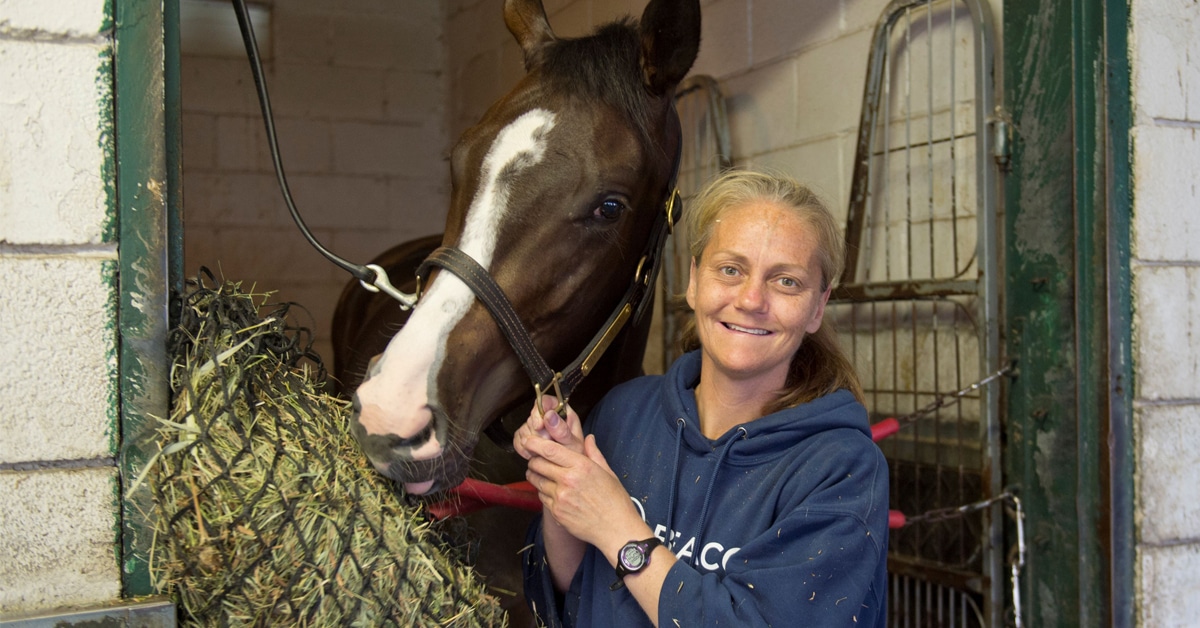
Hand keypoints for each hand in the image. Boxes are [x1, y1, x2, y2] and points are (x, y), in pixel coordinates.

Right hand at [513, 394, 582, 459]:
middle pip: (532, 417)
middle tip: (547, 444)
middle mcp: (548, 418)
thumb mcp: (573, 445)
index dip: (539, 411)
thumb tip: (550, 415)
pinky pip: (518, 439)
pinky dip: (523, 448)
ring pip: (524, 428)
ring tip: (543, 451)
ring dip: (531, 443)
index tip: (538, 426)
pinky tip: (533, 454)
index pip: (545, 401)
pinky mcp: (528, 437)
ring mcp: (537, 427)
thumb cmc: (576, 456)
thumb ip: (562, 430)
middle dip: (537, 434)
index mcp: (563, 413)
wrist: (569, 471)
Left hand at [524, 433, 640, 549]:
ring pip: (537, 481)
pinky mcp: (556, 513)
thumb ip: (594, 453)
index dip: (535, 443)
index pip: (550, 450)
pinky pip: (542, 497)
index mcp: (581, 466)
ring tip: (541, 474)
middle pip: (537, 464)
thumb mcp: (608, 472)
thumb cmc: (615, 500)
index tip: (528, 440)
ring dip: (535, 476)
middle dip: (534, 460)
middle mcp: (568, 480)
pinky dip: (543, 492)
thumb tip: (588, 438)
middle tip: (536, 459)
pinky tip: (553, 492)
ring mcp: (560, 498)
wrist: (616, 529)